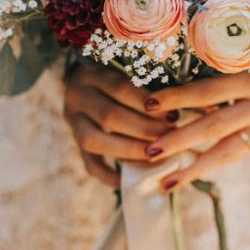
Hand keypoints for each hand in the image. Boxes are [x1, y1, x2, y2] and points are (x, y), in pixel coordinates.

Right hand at [64, 64, 176, 187]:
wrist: (86, 83)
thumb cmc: (123, 75)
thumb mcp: (130, 69)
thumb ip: (148, 83)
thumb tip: (177, 107)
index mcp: (92, 73)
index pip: (120, 88)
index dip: (147, 102)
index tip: (174, 114)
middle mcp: (77, 96)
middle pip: (108, 116)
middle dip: (143, 129)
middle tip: (170, 136)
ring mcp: (73, 121)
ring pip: (94, 140)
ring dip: (128, 150)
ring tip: (156, 154)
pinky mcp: (75, 143)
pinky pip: (89, 163)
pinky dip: (109, 175)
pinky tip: (129, 180)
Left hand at [140, 28, 249, 190]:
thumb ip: (226, 52)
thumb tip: (182, 54)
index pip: (208, 90)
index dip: (177, 97)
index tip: (147, 103)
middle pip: (213, 127)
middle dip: (179, 142)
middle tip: (149, 153)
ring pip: (225, 151)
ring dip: (193, 168)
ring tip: (166, 184)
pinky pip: (238, 153)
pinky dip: (213, 164)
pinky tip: (190, 174)